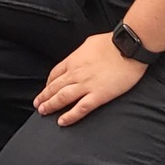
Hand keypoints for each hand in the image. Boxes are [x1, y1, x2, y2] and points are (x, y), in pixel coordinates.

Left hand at [33, 33, 147, 125]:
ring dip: (50, 106)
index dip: (48, 83)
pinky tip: (62, 122)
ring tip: (43, 112)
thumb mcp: (89, 43)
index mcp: (73, 60)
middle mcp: (75, 73)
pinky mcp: (98, 95)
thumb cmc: (112, 43)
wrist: (127, 47)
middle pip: (54, 87)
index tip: (45, 90)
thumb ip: (81, 53)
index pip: (54, 74)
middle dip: (44, 97)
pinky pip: (80, 108)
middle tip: (37, 104)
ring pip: (62, 98)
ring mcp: (86, 85)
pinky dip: (70, 116)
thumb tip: (80, 56)